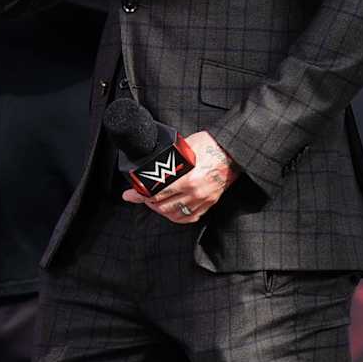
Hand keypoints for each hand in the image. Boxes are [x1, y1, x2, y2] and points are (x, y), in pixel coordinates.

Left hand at [122, 131, 238, 224]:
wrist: (233, 150)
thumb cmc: (210, 144)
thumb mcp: (185, 148)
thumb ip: (168, 159)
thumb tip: (150, 165)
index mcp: (188, 179)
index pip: (157, 193)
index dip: (139, 195)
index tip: (129, 195)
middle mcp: (196, 193)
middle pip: (163, 207)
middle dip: (148, 203)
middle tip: (141, 196)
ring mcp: (204, 199)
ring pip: (175, 215)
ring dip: (161, 211)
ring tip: (154, 203)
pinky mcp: (210, 202)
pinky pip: (191, 217)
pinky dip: (178, 216)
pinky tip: (171, 210)